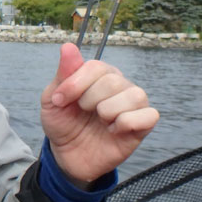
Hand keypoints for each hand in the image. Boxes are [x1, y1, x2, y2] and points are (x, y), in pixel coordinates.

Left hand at [40, 42, 158, 185]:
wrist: (67, 155)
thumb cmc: (63, 124)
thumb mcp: (52, 99)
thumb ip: (63, 74)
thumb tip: (68, 46)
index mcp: (99, 76)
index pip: (96, 66)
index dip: (75, 84)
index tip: (59, 100)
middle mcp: (120, 86)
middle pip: (114, 81)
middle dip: (89, 100)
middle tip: (83, 112)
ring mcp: (133, 105)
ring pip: (135, 95)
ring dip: (109, 111)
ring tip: (100, 121)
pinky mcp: (142, 125)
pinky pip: (148, 115)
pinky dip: (127, 123)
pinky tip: (113, 130)